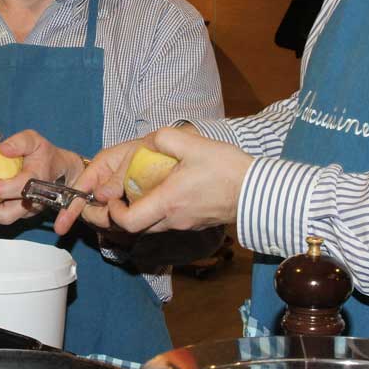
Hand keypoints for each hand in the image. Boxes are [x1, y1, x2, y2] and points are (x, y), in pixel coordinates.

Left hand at [0, 129, 82, 225]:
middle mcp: (36, 199)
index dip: (1, 189)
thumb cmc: (47, 155)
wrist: (65, 172)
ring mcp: (32, 209)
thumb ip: (21, 141)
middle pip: (11, 214)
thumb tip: (3, 149)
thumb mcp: (36, 140)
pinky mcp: (27, 213)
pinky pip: (8, 217)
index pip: (20, 189)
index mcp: (39, 180)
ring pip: (7, 219)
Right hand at [52, 138, 142, 234]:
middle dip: (96, 215)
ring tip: (127, 209)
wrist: (168, 155)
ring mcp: (114, 197)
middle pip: (90, 208)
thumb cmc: (148, 150)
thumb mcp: (131, 158)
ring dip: (111, 219)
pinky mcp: (126, 207)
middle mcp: (104, 184)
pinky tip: (134, 214)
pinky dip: (122, 221)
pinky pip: (118, 220)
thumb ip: (116, 178)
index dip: (70, 207)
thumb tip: (100, 196)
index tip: (62, 225)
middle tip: (112, 213)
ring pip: (104, 216)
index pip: (79, 188)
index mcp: (101, 167)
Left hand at [90, 128, 250, 234]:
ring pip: (150, 227)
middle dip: (117, 216)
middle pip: (134, 229)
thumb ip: (164, 139)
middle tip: (111, 199)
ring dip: (137, 215)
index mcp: (168, 202)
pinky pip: (166, 224)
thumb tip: (146, 143)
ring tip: (134, 194)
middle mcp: (173, 220)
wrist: (258, 191)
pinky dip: (154, 214)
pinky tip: (160, 195)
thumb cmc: (227, 168)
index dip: (111, 213)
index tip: (110, 197)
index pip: (127, 222)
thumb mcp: (193, 144)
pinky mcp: (194, 224)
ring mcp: (184, 225)